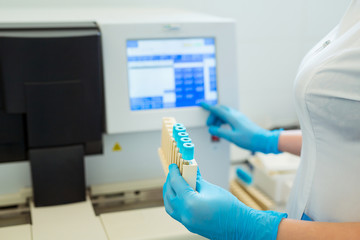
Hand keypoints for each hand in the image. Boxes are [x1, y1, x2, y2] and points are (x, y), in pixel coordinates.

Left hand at [163, 164, 286, 239]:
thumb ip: (197, 180)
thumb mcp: (211, 189)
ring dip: (169, 194)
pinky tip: (180, 196)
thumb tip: (190, 170)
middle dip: (170, 182)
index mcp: (190, 203)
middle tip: (174, 173)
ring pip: (170, 206)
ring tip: (174, 184)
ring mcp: (186, 222)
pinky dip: (174, 203)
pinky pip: (176, 213)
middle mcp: (185, 214)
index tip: (173, 166)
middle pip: (169, 195)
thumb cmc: (229, 207)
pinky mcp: (190, 226)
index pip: (176, 183)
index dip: (174, 172)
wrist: (239, 227)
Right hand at [201, 103, 281, 153]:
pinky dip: (223, 120)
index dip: (208, 107)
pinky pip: (229, 117)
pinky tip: (223, 127)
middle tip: (209, 124)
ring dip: (218, 119)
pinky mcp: (242, 121)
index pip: (217, 110)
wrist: (264, 140)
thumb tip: (211, 129)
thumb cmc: (250, 139)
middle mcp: (236, 115)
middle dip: (213, 115)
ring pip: (225, 113)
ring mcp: (239, 118)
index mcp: (232, 118)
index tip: (201, 104)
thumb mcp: (232, 137)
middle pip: (221, 110)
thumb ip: (220, 132)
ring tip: (215, 128)